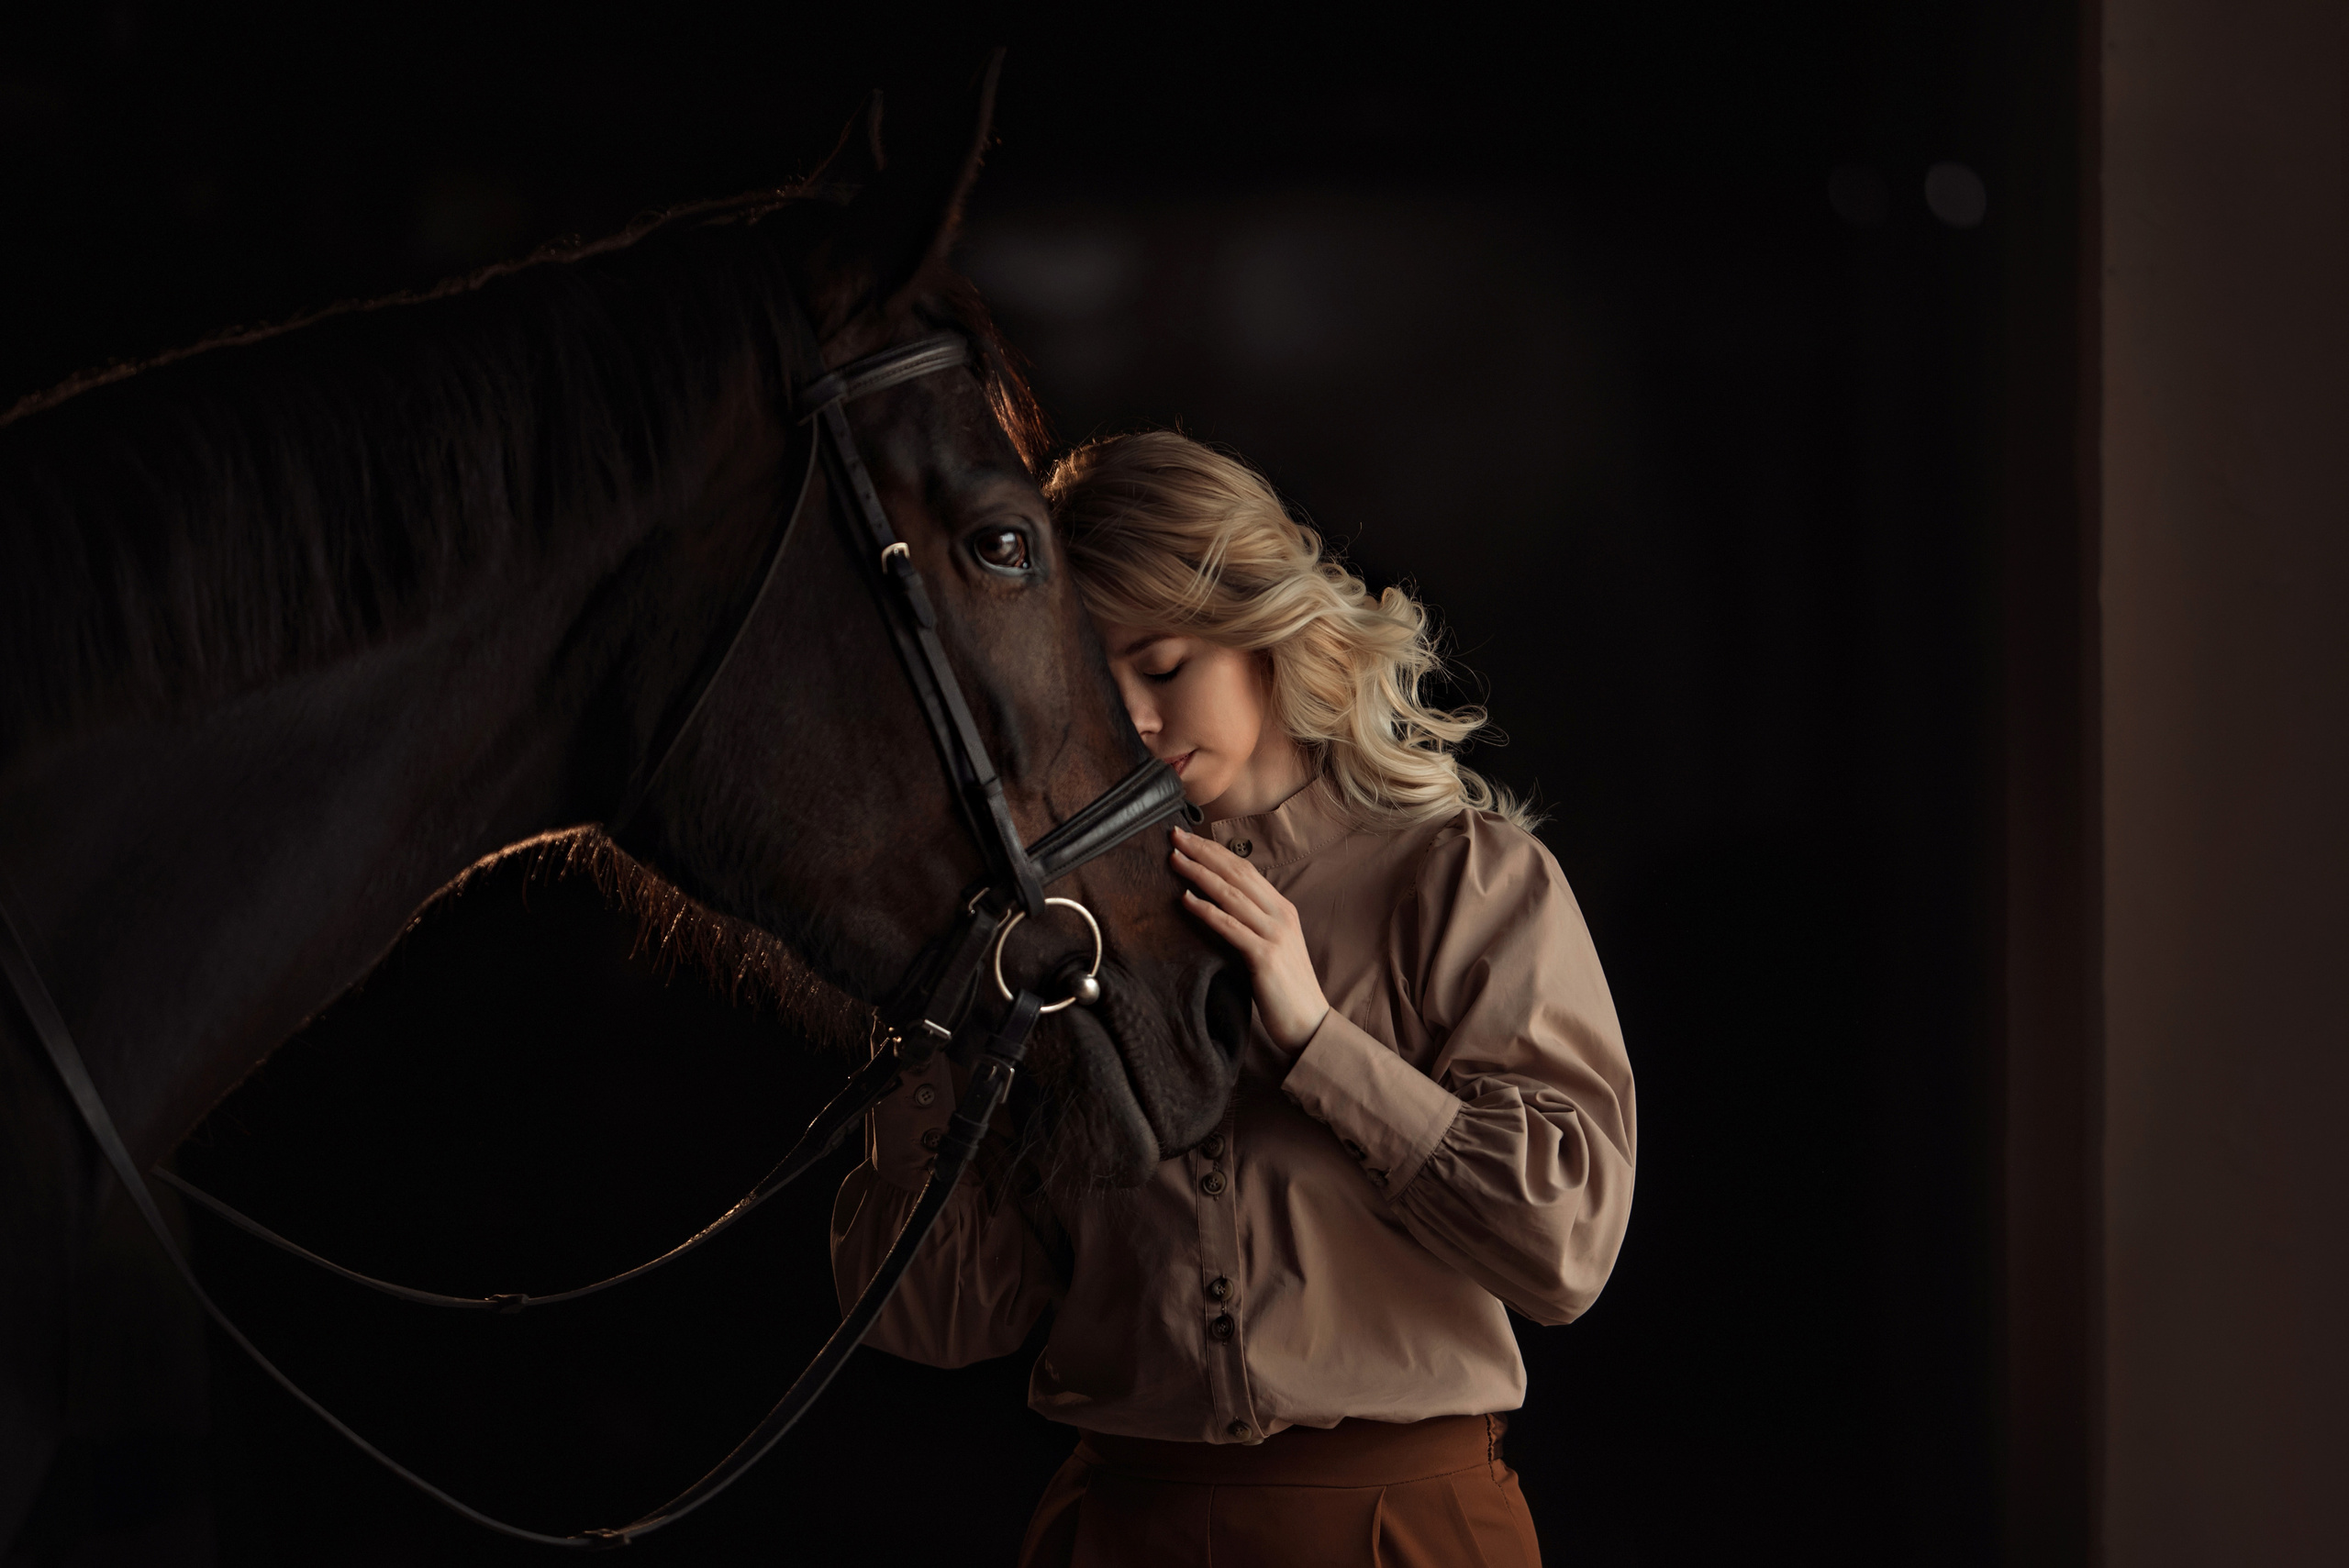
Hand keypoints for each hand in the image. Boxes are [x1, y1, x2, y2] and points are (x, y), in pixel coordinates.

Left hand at [1170, 827, 1329, 1053]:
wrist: (1310, 1022)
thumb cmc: (1286, 987)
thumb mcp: (1274, 945)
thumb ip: (1254, 922)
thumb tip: (1222, 905)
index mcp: (1282, 909)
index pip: (1245, 869)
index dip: (1216, 851)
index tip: (1190, 839)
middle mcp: (1280, 915)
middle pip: (1236, 873)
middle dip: (1203, 852)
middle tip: (1175, 836)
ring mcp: (1274, 934)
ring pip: (1231, 894)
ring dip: (1199, 874)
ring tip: (1174, 860)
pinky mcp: (1265, 957)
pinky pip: (1230, 927)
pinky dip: (1207, 910)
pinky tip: (1186, 900)